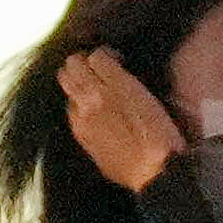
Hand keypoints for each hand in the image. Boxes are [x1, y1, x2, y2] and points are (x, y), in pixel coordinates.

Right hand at [57, 44, 186, 196]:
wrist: (153, 165)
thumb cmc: (132, 169)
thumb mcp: (102, 159)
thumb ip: (93, 138)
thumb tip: (94, 129)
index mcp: (80, 128)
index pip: (70, 101)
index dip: (80, 93)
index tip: (91, 88)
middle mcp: (84, 108)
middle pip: (69, 77)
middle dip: (78, 68)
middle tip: (92, 65)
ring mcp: (101, 95)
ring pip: (81, 63)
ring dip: (90, 58)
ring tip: (103, 57)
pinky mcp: (121, 83)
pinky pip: (102, 59)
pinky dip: (107, 54)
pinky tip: (116, 54)